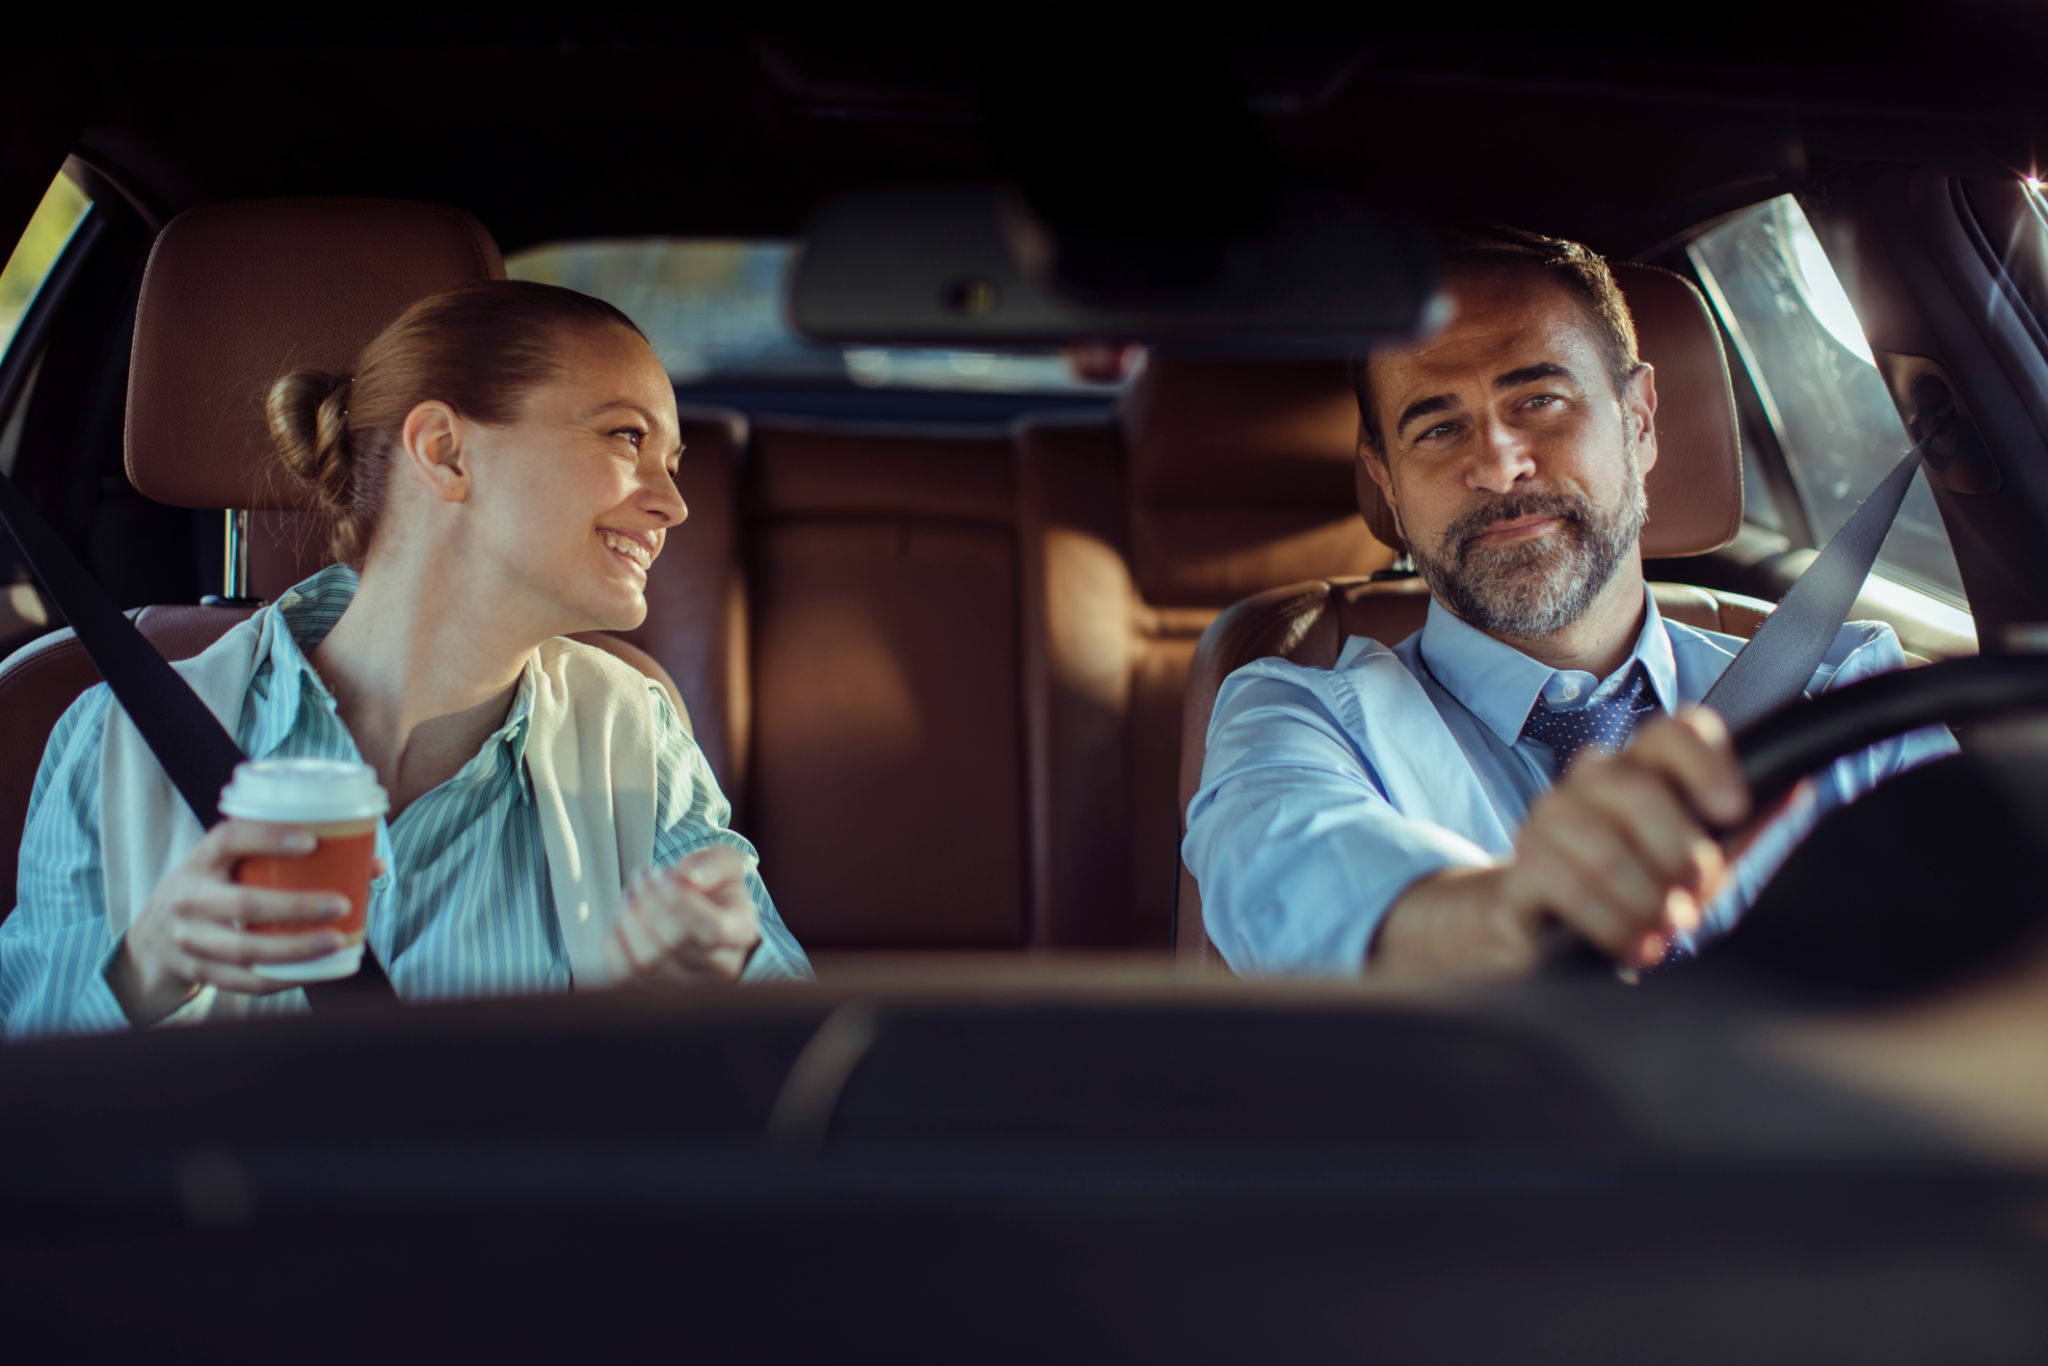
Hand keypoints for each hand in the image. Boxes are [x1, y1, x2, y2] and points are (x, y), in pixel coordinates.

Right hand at [110, 820, 353, 1025]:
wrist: (152, 940)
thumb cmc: (214, 890)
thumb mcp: (231, 867)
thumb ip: (285, 859)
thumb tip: (372, 863)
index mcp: (200, 860)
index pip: (228, 839)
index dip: (269, 837)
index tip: (312, 840)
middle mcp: (188, 897)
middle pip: (243, 903)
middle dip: (296, 906)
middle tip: (340, 904)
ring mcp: (188, 939)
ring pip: (245, 949)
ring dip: (295, 949)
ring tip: (336, 942)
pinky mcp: (197, 972)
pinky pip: (244, 981)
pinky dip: (283, 978)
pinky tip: (317, 972)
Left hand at [602, 846, 760, 985]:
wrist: (698, 910)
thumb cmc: (712, 887)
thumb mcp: (722, 862)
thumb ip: (712, 863)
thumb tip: (690, 878)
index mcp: (742, 933)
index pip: (712, 929)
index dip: (679, 900)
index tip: (662, 873)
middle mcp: (720, 968)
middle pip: (675, 945)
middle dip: (649, 902)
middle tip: (642, 875)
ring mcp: (687, 986)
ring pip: (646, 963)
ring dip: (629, 919)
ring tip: (631, 893)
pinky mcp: (653, 993)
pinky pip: (623, 973)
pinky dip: (615, 940)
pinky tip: (624, 919)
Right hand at [1374, 708, 1749, 978]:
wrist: (1539, 928)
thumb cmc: (1631, 889)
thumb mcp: (1694, 862)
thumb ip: (1742, 829)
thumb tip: (1799, 783)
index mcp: (1641, 769)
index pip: (1673, 732)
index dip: (1706, 762)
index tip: (1732, 810)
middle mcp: (1589, 782)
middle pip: (1637, 790)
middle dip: (1679, 855)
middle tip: (1694, 897)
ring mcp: (1549, 820)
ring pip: (1604, 848)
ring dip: (1645, 901)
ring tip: (1661, 932)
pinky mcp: (1521, 867)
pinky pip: (1564, 885)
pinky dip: (1609, 923)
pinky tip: (1630, 945)